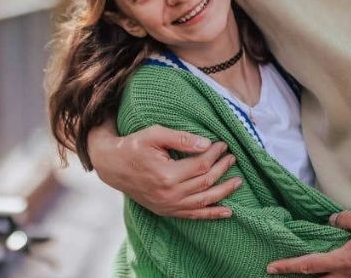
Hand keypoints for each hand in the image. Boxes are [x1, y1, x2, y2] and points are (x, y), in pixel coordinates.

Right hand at [87, 121, 241, 218]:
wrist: (113, 166)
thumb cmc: (133, 146)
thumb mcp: (155, 135)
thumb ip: (181, 138)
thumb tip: (207, 144)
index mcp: (166, 175)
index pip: (201, 165)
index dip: (215, 154)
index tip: (223, 144)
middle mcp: (169, 194)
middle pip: (205, 183)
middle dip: (222, 169)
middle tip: (232, 157)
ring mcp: (168, 205)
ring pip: (204, 201)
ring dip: (223, 191)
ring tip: (237, 181)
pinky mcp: (166, 211)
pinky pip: (193, 215)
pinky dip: (211, 214)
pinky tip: (227, 211)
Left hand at [267, 211, 350, 276]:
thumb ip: (343, 219)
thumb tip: (331, 220)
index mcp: (343, 261)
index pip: (308, 265)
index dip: (288, 267)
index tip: (271, 268)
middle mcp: (349, 275)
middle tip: (283, 274)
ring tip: (309, 273)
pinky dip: (337, 277)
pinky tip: (337, 272)